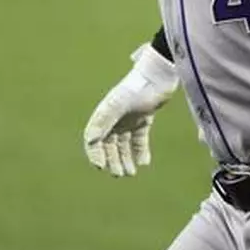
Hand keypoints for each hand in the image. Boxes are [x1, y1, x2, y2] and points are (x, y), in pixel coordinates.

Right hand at [83, 44, 179, 176]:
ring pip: (123, 144)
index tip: (101, 167)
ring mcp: (128, 118)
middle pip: (109, 144)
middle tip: (120, 174)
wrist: (159, 75)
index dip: (95, 153)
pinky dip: (140, 151)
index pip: (93, 138)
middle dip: (112, 160)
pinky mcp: (143, 119)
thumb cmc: (137, 87)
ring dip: (125, 159)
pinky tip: (144, 162)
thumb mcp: (118, 105)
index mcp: (104, 114)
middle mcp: (114, 118)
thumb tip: (90, 140)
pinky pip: (139, 139)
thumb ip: (104, 121)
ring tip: (131, 173)